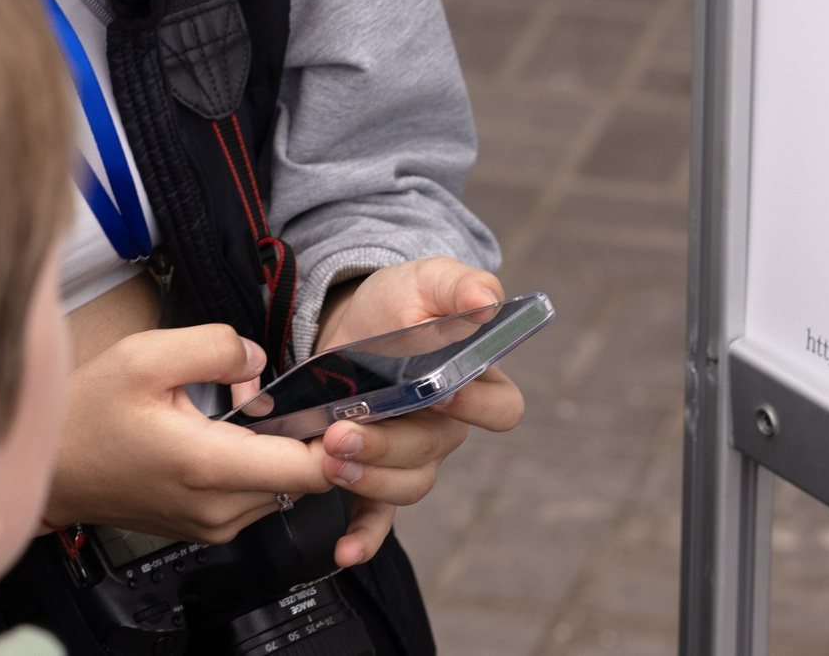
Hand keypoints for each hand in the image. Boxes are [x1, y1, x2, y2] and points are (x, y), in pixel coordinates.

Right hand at [45, 324, 331, 542]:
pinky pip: (253, 495)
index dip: (338, 438)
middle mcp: (218, 508)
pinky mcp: (204, 528)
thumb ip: (214, 347)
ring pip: (280, 485)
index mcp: (210, 467)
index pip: (312, 470)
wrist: (50, 470)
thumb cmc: (88, 416)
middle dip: (295, 428)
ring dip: (272, 445)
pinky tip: (216, 432)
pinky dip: (250, 463)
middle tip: (256, 389)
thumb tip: (258, 359)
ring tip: (229, 406)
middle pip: (302, 475)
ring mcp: (212, 525)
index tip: (340, 406)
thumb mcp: (145, 357)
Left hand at [311, 259, 527, 566]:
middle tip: (344, 431)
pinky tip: (345, 549)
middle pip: (436, 451)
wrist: (348, 320)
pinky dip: (365, 537)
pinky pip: (379, 517)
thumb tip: (488, 300)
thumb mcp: (429, 280)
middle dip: (389, 445)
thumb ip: (462, 285)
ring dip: (368, 478)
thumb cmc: (400, 301)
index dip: (475, 405)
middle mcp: (447, 426)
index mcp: (475, 380)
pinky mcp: (373, 472)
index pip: (500, 408)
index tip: (439, 392)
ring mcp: (411, 455)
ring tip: (328, 457)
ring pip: (408, 484)